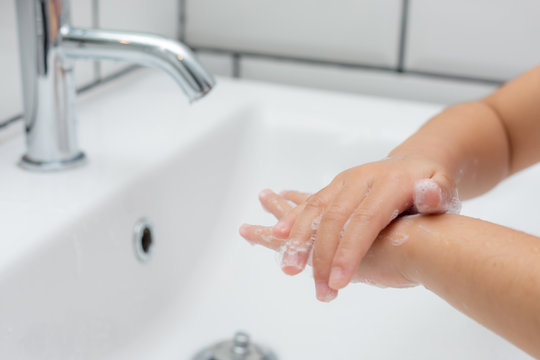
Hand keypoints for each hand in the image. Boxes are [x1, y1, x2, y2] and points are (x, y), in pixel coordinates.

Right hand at [268, 156, 459, 299]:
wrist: (415, 164)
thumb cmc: (432, 187)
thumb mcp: (444, 189)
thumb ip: (437, 194)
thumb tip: (429, 194)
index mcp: (388, 184)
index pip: (364, 221)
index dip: (348, 252)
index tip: (339, 281)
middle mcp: (361, 180)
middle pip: (334, 218)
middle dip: (321, 255)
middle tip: (319, 289)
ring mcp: (344, 181)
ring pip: (315, 209)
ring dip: (298, 240)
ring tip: (289, 268)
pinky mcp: (334, 186)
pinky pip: (310, 202)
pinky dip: (292, 220)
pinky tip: (277, 235)